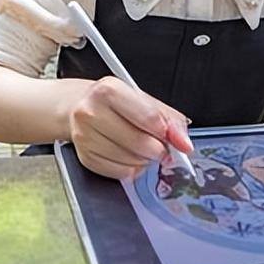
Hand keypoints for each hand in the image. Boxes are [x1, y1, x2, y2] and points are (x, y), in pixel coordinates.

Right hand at [68, 77, 193, 179]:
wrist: (79, 106)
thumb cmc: (116, 103)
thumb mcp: (144, 100)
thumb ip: (170, 120)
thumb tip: (184, 144)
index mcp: (108, 90)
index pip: (149, 118)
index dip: (168, 133)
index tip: (179, 142)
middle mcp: (91, 112)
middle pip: (140, 143)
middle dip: (158, 150)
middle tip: (161, 146)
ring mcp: (84, 136)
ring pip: (131, 161)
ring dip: (145, 160)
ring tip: (142, 148)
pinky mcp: (85, 157)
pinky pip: (120, 173)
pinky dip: (132, 169)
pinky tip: (129, 156)